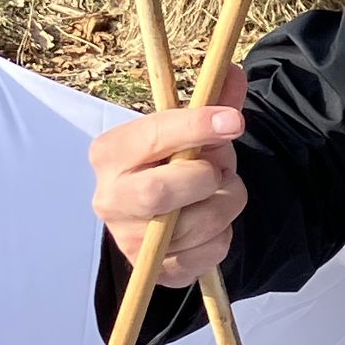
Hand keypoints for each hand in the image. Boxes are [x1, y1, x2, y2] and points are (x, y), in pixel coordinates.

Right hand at [88, 66, 248, 288]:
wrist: (164, 213)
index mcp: (110, 153)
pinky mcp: (156, 271)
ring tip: (220, 193)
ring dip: (226, 204)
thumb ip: (214, 102)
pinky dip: (223, 236)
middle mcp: (109, 198)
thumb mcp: (191, 129)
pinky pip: (207, 255)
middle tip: (220, 171)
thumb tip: (234, 74)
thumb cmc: (174, 161)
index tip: (234, 122)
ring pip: (195, 225)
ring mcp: (129, 240)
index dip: (196, 128)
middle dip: (206, 178)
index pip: (151, 138)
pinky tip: (212, 224)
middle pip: (160, 192)